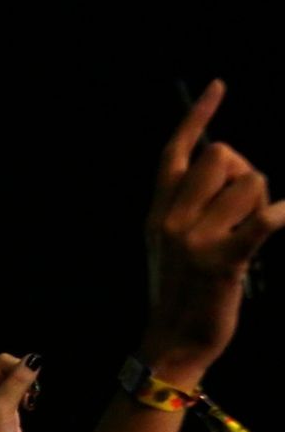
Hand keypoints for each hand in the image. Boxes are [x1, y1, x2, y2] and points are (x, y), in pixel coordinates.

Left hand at [0, 310, 34, 431]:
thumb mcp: (2, 407)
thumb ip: (18, 380)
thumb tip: (35, 359)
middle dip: (16, 367)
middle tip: (25, 386)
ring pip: (14, 374)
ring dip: (25, 379)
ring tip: (30, 398)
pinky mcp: (8, 409)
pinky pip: (21, 387)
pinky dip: (28, 390)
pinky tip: (32, 403)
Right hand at [143, 80, 284, 381]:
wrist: (172, 344)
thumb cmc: (182, 295)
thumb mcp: (171, 246)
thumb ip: (187, 206)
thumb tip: (229, 166)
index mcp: (158, 214)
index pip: (176, 153)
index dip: (198, 117)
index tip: (218, 87)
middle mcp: (172, 220)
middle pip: (225, 156)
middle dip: (246, 172)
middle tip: (243, 211)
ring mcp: (194, 241)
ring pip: (251, 183)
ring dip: (263, 203)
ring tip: (248, 237)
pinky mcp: (222, 261)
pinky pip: (265, 220)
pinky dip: (283, 214)